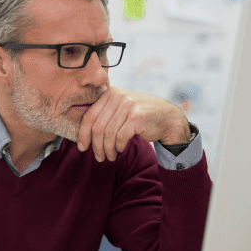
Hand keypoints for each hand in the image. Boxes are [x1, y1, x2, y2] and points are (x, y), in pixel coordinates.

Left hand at [76, 87, 190, 161]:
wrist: (167, 118)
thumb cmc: (140, 116)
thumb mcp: (120, 109)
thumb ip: (104, 114)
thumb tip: (83, 132)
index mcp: (110, 93)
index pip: (89, 116)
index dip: (83, 134)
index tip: (82, 147)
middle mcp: (118, 97)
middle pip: (97, 127)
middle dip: (96, 146)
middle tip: (98, 157)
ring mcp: (128, 106)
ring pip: (108, 134)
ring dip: (107, 149)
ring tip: (110, 157)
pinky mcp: (137, 117)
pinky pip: (120, 137)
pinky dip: (118, 147)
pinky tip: (120, 150)